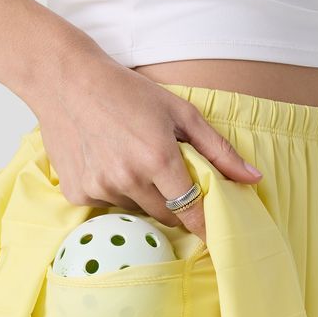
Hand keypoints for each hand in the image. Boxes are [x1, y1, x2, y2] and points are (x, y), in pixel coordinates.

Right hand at [31, 48, 262, 243]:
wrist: (64, 80)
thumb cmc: (126, 91)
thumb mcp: (180, 112)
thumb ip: (219, 150)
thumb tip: (253, 179)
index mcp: (158, 158)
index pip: (191, 210)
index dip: (204, 225)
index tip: (213, 236)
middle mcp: (128, 179)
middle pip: (166, 216)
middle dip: (174, 204)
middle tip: (166, 177)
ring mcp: (101, 189)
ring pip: (136, 209)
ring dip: (140, 194)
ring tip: (128, 159)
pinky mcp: (79, 193)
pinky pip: (107, 205)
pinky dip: (112, 191)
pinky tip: (104, 161)